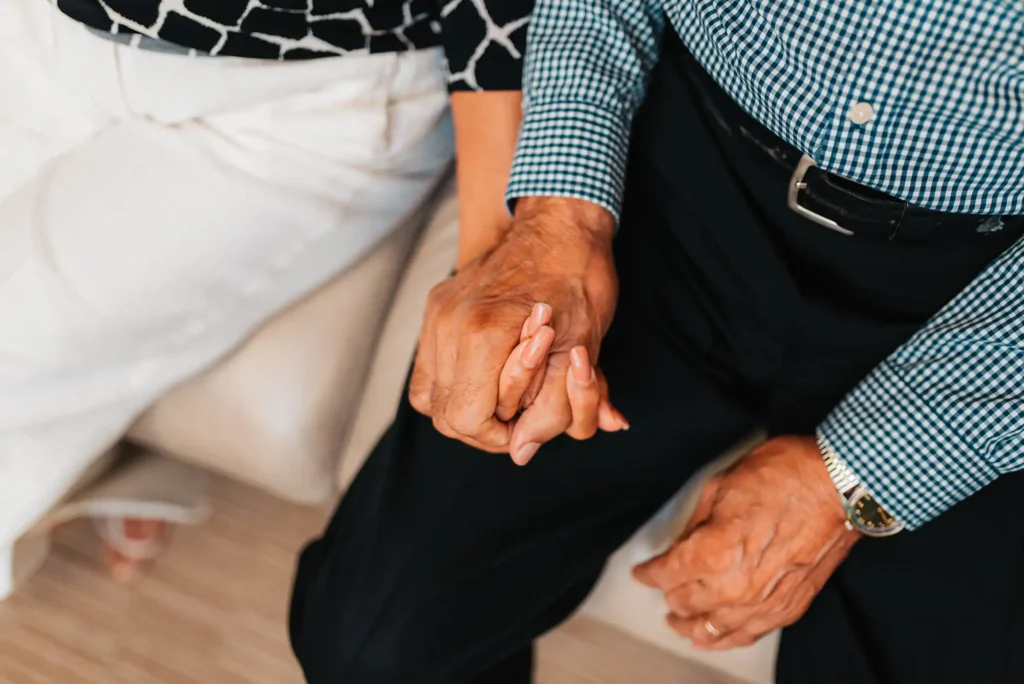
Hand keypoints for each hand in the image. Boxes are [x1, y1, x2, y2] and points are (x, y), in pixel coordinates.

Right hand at [409, 197, 618, 458]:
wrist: (562, 221)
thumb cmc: (579, 279)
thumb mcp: (582, 349)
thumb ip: (554, 408)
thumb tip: (523, 451)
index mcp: (482, 333)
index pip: (466, 420)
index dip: (500, 436)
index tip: (528, 425)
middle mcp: (448, 323)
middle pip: (443, 415)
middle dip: (483, 426)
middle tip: (521, 415)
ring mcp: (436, 314)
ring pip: (428, 396)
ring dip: (464, 406)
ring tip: (502, 396)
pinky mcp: (435, 307)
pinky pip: (428, 368)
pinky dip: (454, 382)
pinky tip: (486, 372)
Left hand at [633, 436, 858, 649]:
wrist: (839, 486)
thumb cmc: (785, 476)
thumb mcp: (722, 487)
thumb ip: (697, 523)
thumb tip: (684, 542)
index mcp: (714, 552)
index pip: (667, 573)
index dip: (649, 572)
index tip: (643, 571)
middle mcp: (735, 585)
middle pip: (686, 602)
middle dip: (669, 594)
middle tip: (663, 587)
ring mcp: (764, 601)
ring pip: (714, 626)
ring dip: (692, 624)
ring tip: (679, 623)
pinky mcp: (788, 607)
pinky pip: (748, 633)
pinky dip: (727, 637)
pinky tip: (714, 638)